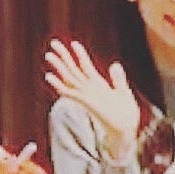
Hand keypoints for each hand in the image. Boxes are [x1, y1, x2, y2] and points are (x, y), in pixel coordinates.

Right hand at [45, 40, 149, 163]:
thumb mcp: (124, 92)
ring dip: (58, 66)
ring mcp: (85, 95)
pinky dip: (58, 84)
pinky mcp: (84, 102)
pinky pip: (68, 92)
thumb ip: (118, 79)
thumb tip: (115, 64)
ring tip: (48, 55)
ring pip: (68, 77)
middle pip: (73, 69)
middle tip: (53, 43)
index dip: (80, 54)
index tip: (74, 43)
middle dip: (64, 56)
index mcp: (99, 85)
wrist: (125, 130)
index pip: (86, 65)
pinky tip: (49, 77)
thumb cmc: (126, 115)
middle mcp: (89, 89)